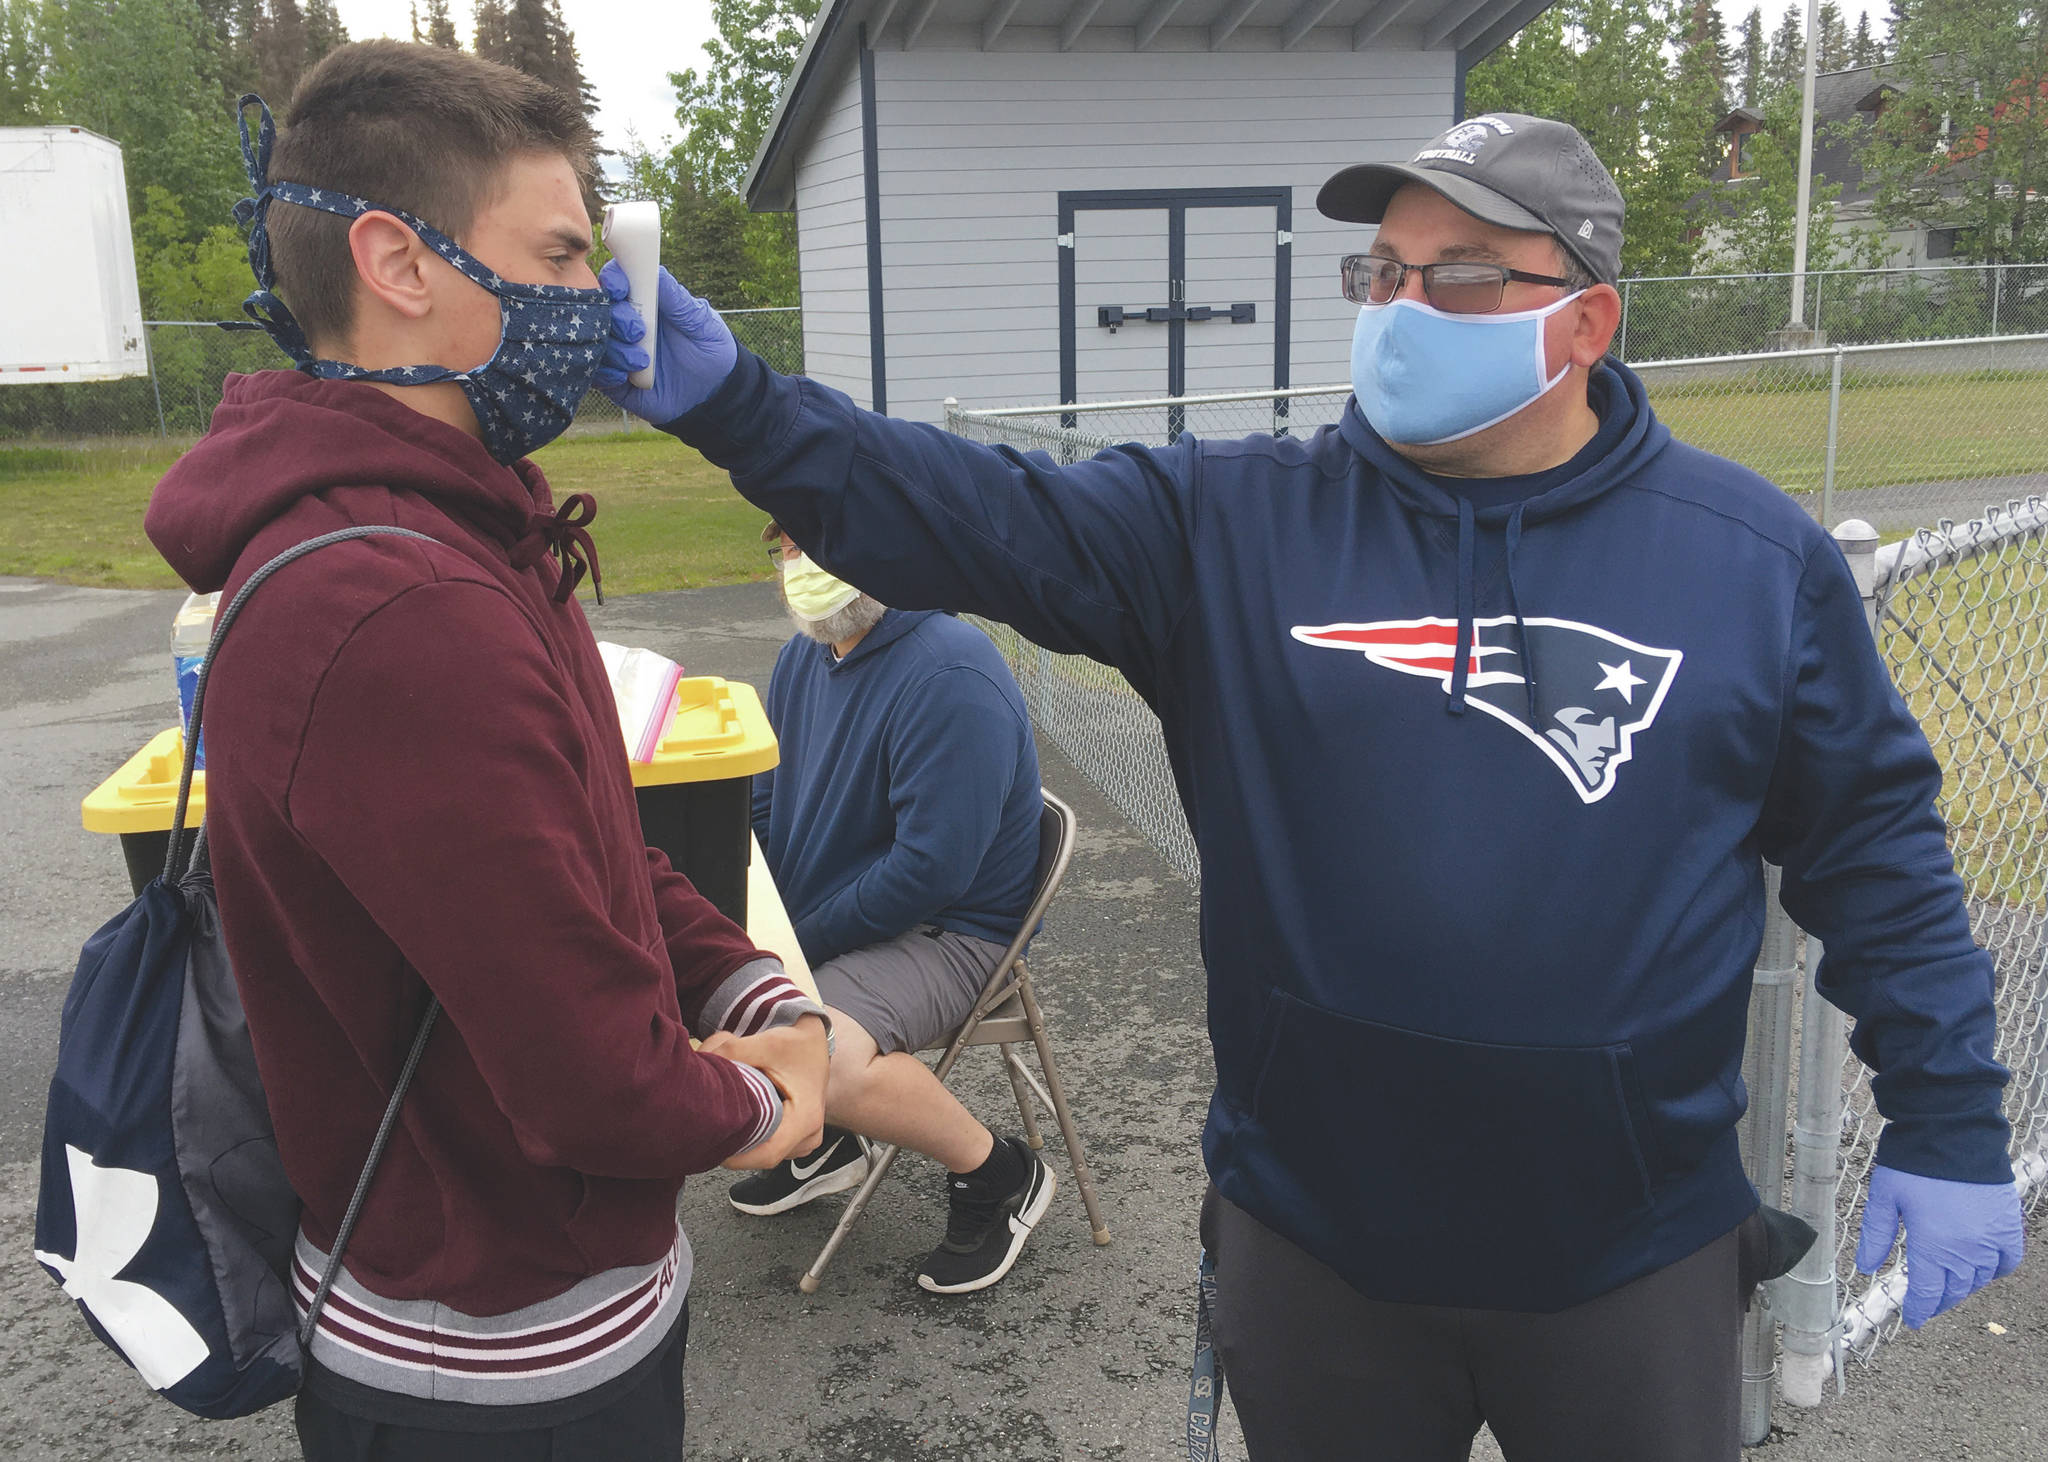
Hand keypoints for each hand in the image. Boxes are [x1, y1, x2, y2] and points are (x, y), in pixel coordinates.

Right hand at [593, 260, 737, 423]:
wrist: (715, 394)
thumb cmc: (710, 349)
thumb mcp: (701, 323)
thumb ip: (678, 300)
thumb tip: (656, 271)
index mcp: (645, 301)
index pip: (616, 280)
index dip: (613, 280)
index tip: (621, 288)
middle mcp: (626, 323)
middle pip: (601, 309)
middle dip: (616, 318)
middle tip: (639, 332)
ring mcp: (619, 351)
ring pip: (597, 342)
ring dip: (615, 349)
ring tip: (643, 362)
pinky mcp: (616, 381)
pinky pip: (597, 374)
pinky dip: (607, 373)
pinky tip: (626, 377)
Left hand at [703, 1015, 828, 1169]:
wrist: (815, 1045)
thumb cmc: (797, 1045)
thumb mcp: (766, 1043)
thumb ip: (730, 1052)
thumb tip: (700, 1063)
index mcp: (806, 1118)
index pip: (766, 1154)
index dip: (735, 1155)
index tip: (710, 1143)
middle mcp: (809, 1136)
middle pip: (761, 1156)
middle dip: (733, 1144)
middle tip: (709, 1127)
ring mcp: (804, 1142)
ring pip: (763, 1154)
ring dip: (742, 1141)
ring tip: (727, 1117)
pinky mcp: (796, 1141)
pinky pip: (768, 1149)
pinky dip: (752, 1137)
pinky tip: (740, 1119)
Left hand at [1855, 1165, 2024, 1327]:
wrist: (1953, 1133)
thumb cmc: (1913, 1164)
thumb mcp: (1884, 1199)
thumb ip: (1875, 1236)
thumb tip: (1865, 1267)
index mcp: (1933, 1247)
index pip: (1927, 1293)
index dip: (1919, 1309)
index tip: (1913, 1319)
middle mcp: (1967, 1251)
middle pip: (1954, 1290)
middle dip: (1938, 1300)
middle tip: (1927, 1303)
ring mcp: (1992, 1240)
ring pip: (1979, 1280)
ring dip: (1963, 1287)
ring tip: (1949, 1286)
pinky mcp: (2009, 1226)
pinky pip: (2007, 1261)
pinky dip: (1995, 1270)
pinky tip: (1983, 1270)